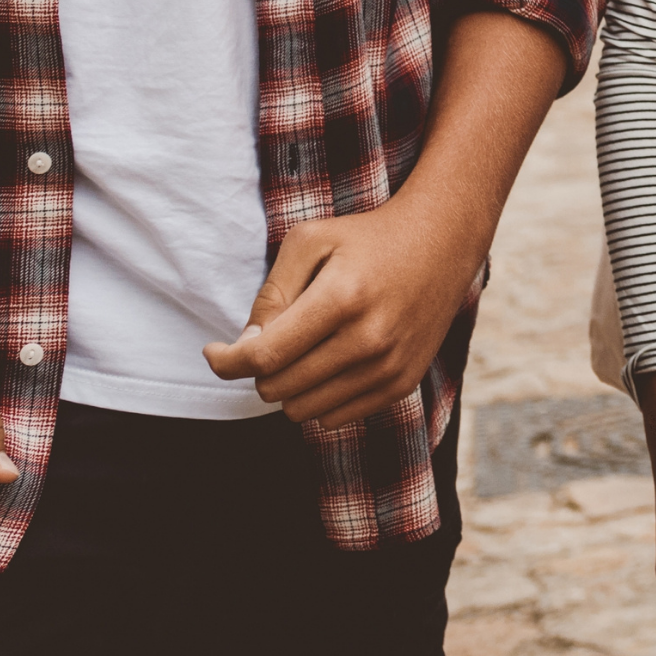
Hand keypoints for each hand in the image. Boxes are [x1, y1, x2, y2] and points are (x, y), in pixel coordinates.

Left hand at [203, 192, 478, 428]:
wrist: (442, 241)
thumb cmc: (367, 237)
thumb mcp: (310, 241)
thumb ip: (271, 294)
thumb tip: (246, 349)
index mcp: (341, 298)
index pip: (264, 357)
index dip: (226, 361)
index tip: (213, 352)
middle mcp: (368, 339)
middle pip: (278, 387)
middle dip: (261, 367)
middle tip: (272, 338)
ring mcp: (389, 366)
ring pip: (302, 410)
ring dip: (290, 385)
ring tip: (304, 348)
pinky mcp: (403, 383)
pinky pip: (335, 418)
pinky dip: (320, 396)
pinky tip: (332, 361)